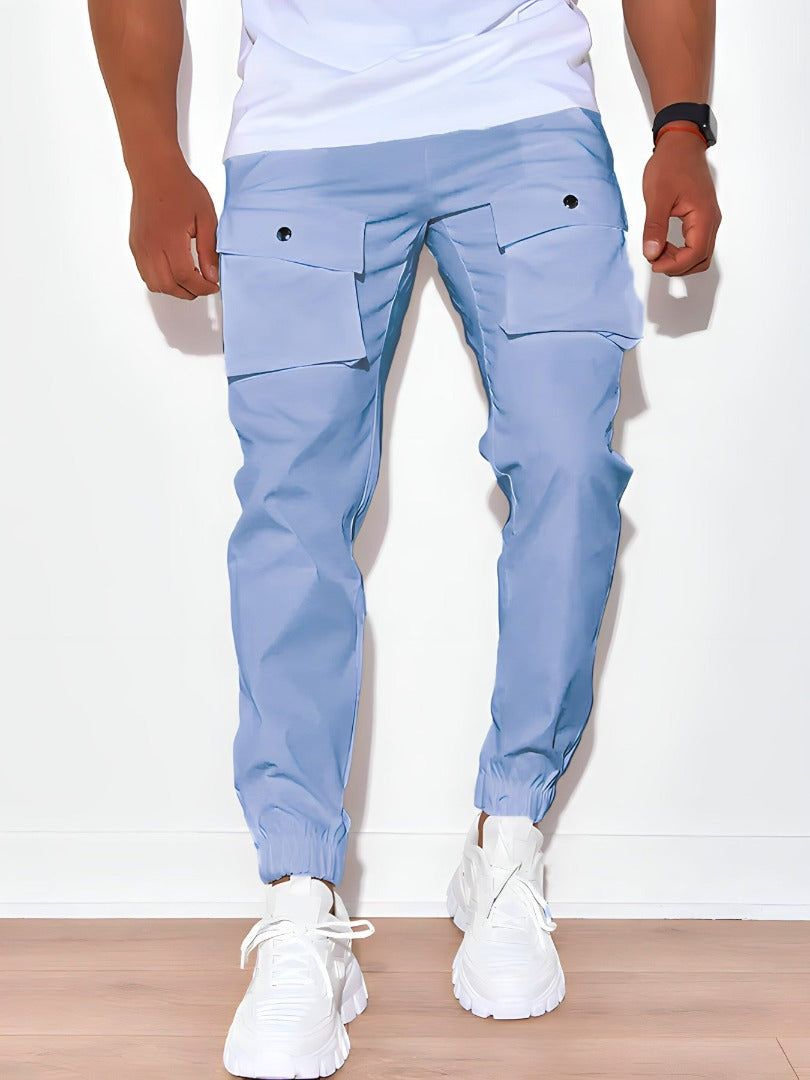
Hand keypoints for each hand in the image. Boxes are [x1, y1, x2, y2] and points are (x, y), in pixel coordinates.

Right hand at [129, 158, 219, 298]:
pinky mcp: (135, 244)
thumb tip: (212, 275)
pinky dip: (161, 279)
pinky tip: (174, 270)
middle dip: (189, 292)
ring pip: (154, 283)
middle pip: (168, 285)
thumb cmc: (180, 188)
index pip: (185, 277)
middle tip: (203, 286)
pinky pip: (145, 273)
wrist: (155, 172)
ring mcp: (140, 246)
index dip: (202, 287)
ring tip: (190, 279)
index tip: (213, 285)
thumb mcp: (206, 217)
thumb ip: (209, 249)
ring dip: (173, 288)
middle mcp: (150, 245)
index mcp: (169, 238)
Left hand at [641, 128, 721, 275]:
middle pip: (701, 259)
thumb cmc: (672, 164)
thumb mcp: (657, 196)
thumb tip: (652, 253)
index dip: (674, 265)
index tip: (653, 262)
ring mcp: (708, 219)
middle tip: (654, 257)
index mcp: (704, 216)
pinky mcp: (702, 217)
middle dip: (677, 266)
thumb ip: (654, 227)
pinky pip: (696, 243)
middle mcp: (711, 220)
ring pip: (700, 254)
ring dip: (679, 260)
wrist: (681, 144)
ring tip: (657, 249)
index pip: (695, 254)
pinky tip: (664, 244)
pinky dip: (681, 251)